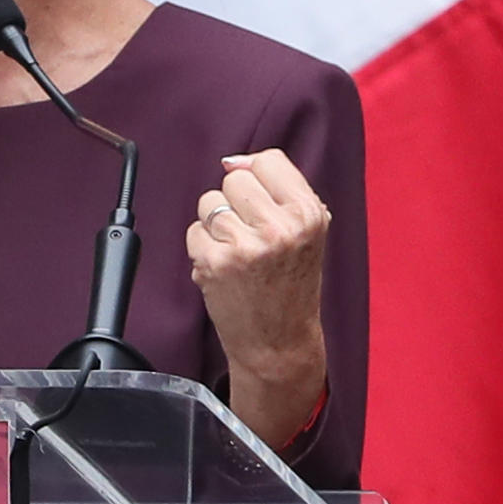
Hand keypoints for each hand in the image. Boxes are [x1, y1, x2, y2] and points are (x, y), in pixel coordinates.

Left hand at [185, 148, 329, 448]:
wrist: (279, 343)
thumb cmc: (290, 283)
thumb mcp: (306, 232)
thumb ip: (279, 191)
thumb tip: (234, 162)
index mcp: (309, 214)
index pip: (268, 160)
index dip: (258, 179)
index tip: (261, 203)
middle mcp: (280, 227)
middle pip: (234, 179)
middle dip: (235, 203)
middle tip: (251, 235)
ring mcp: (246, 245)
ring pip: (209, 202)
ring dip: (216, 225)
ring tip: (238, 252)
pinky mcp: (216, 262)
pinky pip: (194, 231)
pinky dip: (202, 248)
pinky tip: (224, 269)